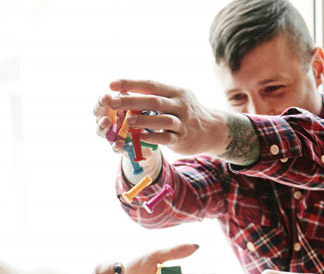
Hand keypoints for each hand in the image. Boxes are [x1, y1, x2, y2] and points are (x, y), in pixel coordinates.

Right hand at [94, 92, 163, 180]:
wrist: (144, 140)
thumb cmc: (136, 118)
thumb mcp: (134, 108)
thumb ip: (127, 101)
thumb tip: (123, 92)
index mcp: (109, 110)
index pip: (101, 103)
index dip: (102, 100)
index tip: (106, 96)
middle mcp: (106, 122)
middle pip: (98, 115)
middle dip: (100, 110)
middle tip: (103, 102)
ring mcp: (110, 135)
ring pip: (101, 131)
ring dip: (102, 125)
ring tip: (106, 121)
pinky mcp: (118, 148)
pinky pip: (115, 147)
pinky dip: (116, 145)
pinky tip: (119, 143)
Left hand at [100, 79, 233, 156]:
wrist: (211, 130)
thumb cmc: (185, 112)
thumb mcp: (175, 98)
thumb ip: (156, 95)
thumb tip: (126, 91)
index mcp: (175, 92)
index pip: (151, 84)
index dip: (130, 83)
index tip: (112, 84)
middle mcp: (180, 105)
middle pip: (154, 101)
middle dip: (132, 101)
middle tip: (113, 102)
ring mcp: (182, 123)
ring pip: (162, 120)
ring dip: (144, 120)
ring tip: (127, 120)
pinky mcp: (182, 139)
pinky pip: (166, 138)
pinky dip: (153, 137)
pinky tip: (140, 137)